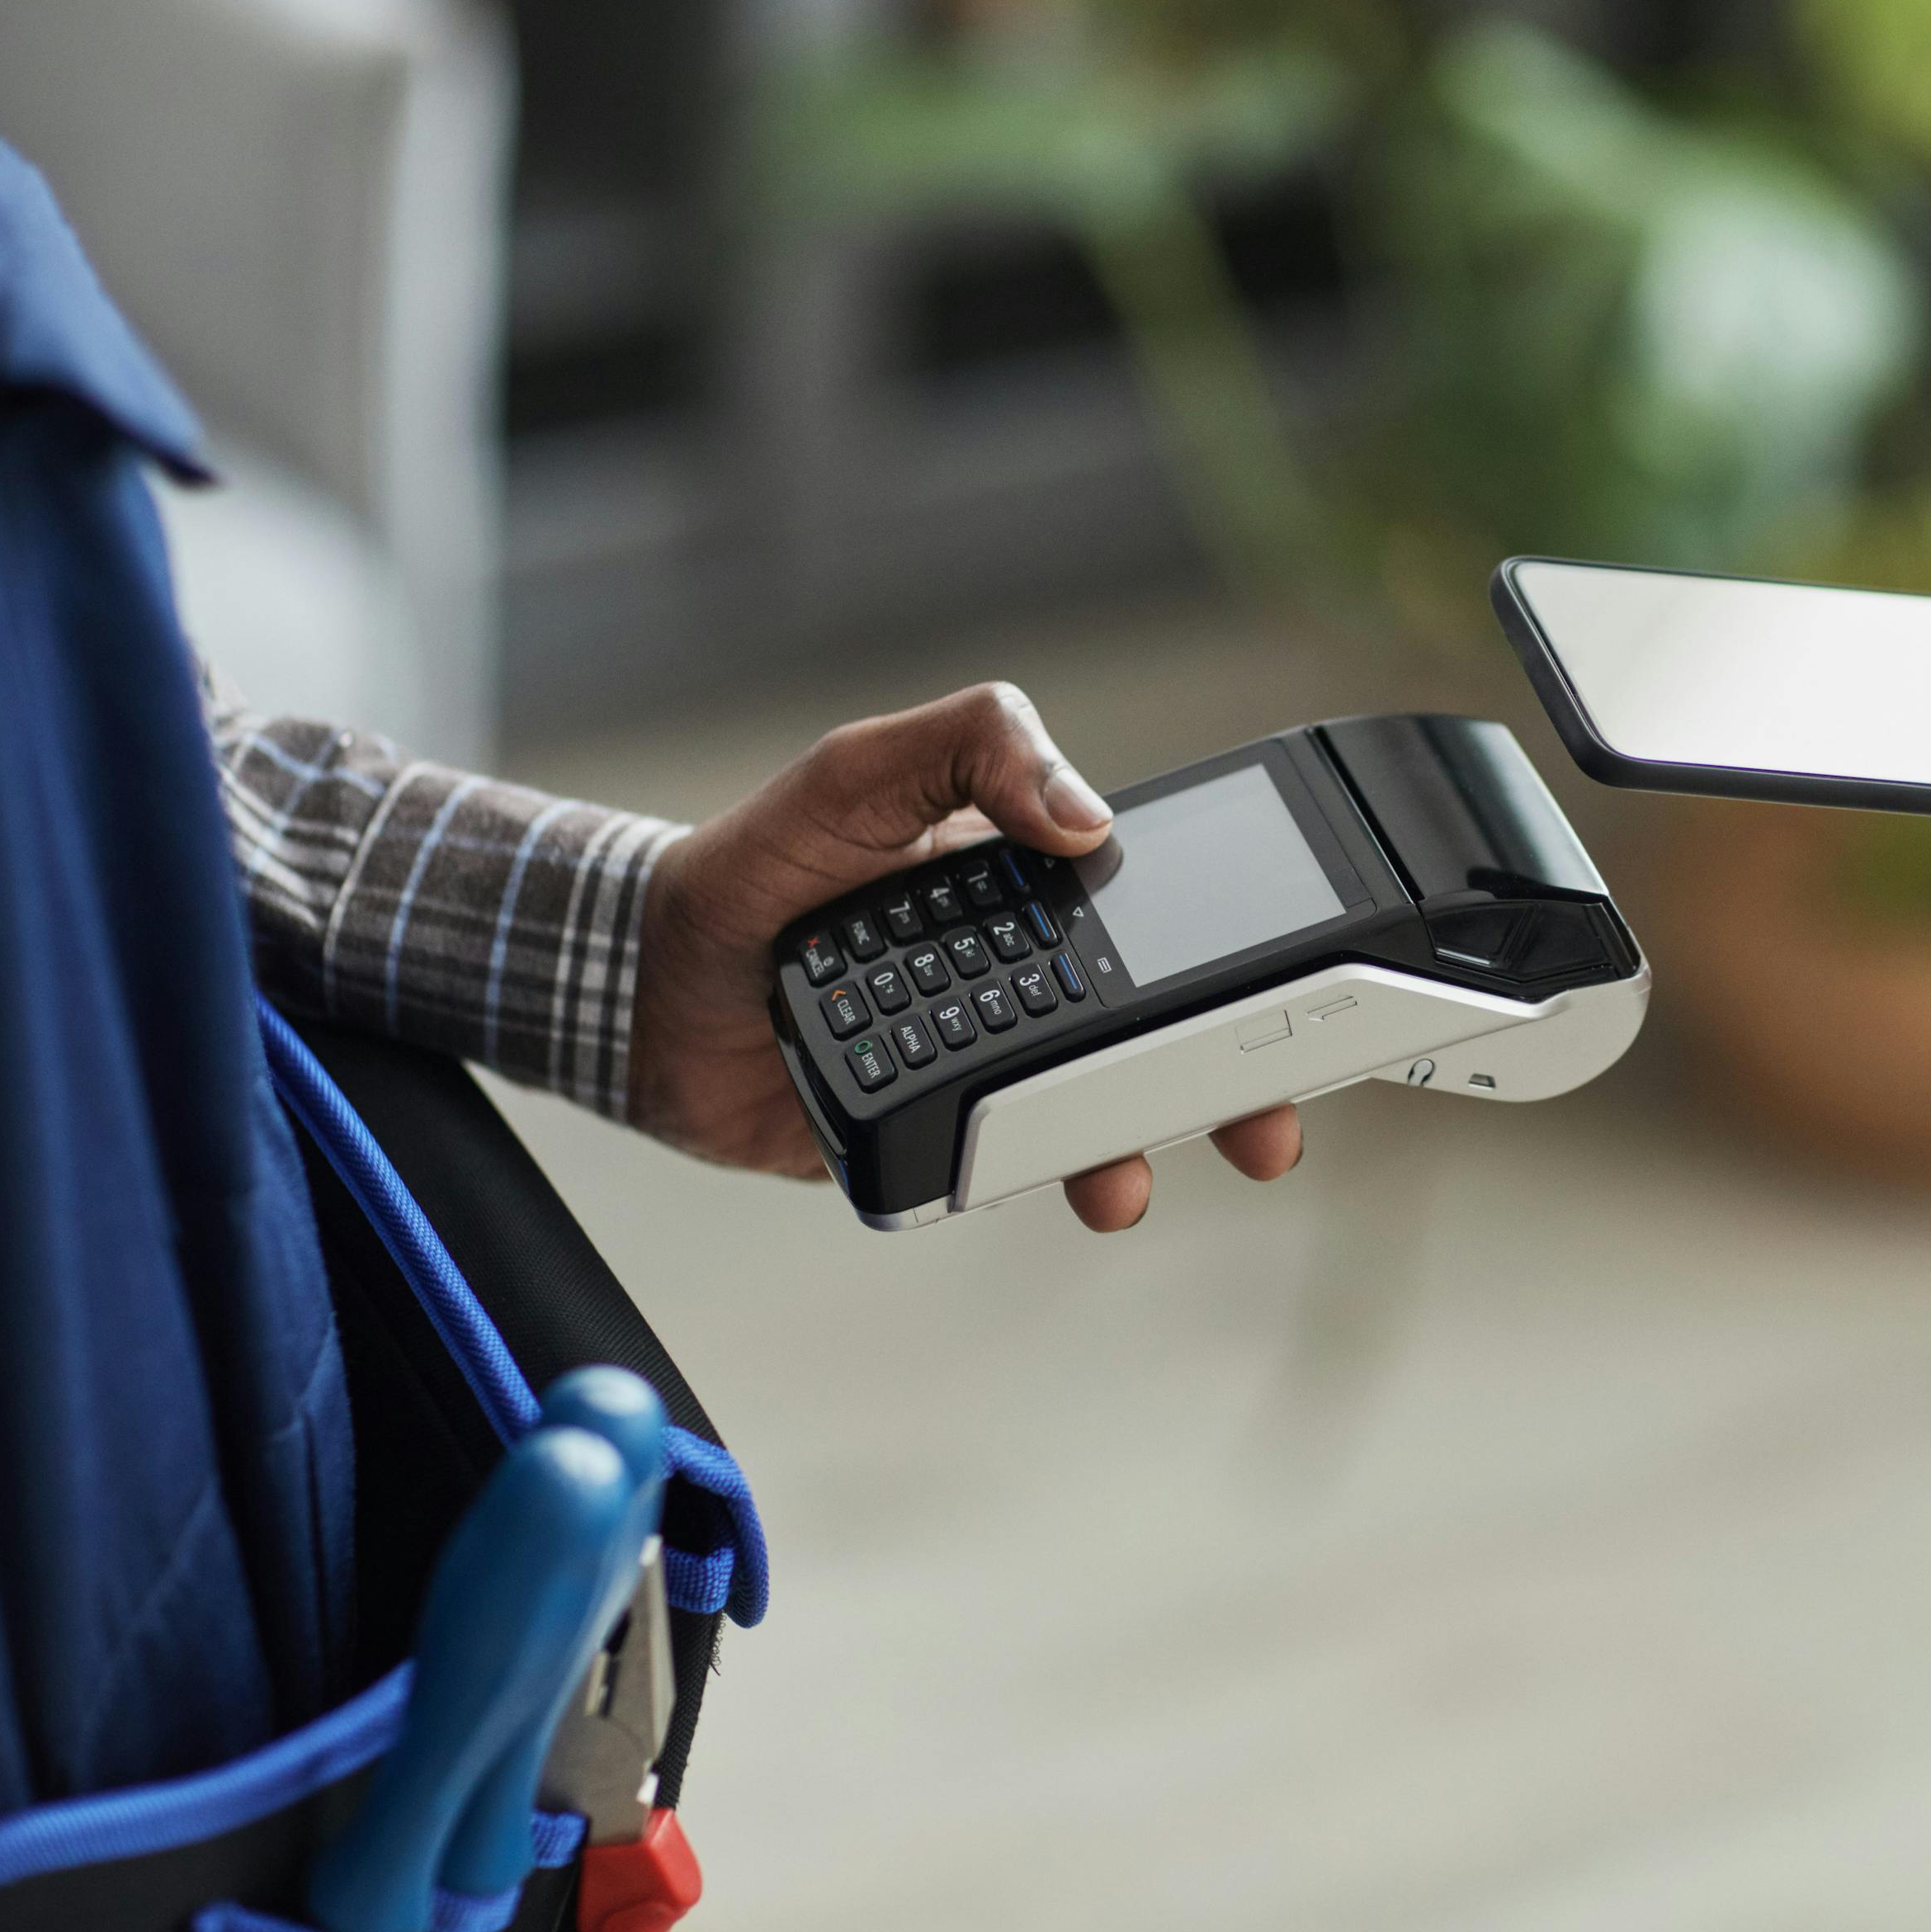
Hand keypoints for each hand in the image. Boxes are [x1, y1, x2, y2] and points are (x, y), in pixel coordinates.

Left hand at [626, 682, 1303, 1228]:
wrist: (641, 982)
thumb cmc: (758, 861)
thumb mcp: (861, 768)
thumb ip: (972, 746)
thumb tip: (1085, 818)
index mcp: (1033, 889)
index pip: (1159, 919)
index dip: (1234, 960)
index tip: (1290, 993)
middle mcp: (1024, 978)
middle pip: (1156, 1036)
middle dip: (1227, 1084)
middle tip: (1266, 1127)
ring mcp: (983, 1062)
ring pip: (1092, 1115)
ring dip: (1130, 1153)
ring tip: (1122, 1184)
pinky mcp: (933, 1135)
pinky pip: (1000, 1169)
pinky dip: (1026, 1183)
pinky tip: (1030, 1185)